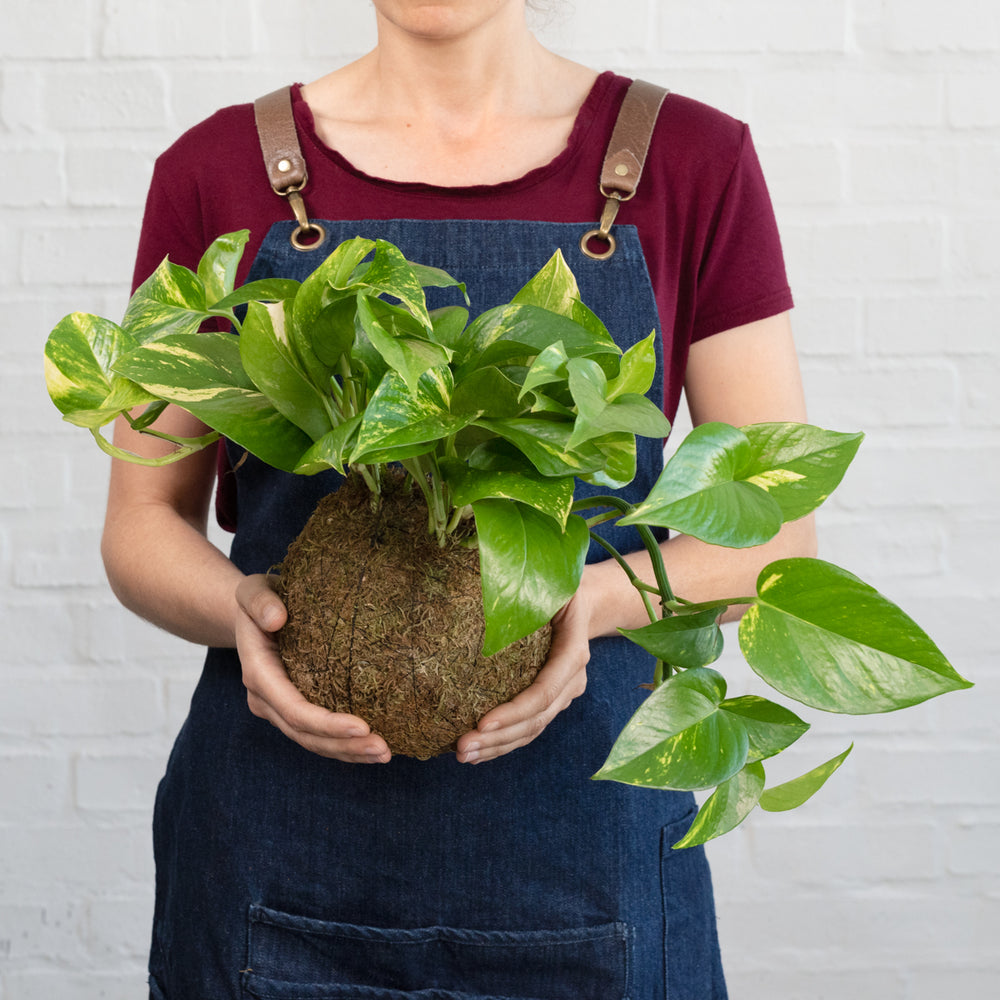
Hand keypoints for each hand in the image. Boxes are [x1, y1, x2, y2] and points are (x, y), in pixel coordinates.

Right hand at [235, 574, 391, 762]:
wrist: (249, 614)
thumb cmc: (257, 600)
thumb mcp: (252, 590)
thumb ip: (260, 601)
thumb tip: (277, 618)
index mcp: (258, 673)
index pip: (293, 709)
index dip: (327, 723)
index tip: (362, 726)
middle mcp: (265, 699)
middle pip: (305, 734)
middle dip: (344, 745)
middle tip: (384, 748)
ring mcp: (277, 708)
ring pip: (312, 741)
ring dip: (347, 752)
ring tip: (384, 753)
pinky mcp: (292, 709)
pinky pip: (317, 734)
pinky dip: (343, 745)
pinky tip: (371, 748)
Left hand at [454, 588, 592, 763]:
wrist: (590, 601)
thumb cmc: (562, 586)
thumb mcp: (551, 584)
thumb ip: (526, 594)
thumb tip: (484, 592)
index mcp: (573, 650)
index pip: (544, 690)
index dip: (514, 710)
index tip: (481, 722)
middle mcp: (573, 678)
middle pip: (536, 718)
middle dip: (498, 737)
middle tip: (462, 747)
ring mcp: (565, 692)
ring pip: (532, 729)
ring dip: (498, 746)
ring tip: (463, 755)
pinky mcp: (554, 699)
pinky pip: (530, 726)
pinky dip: (505, 741)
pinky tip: (479, 750)